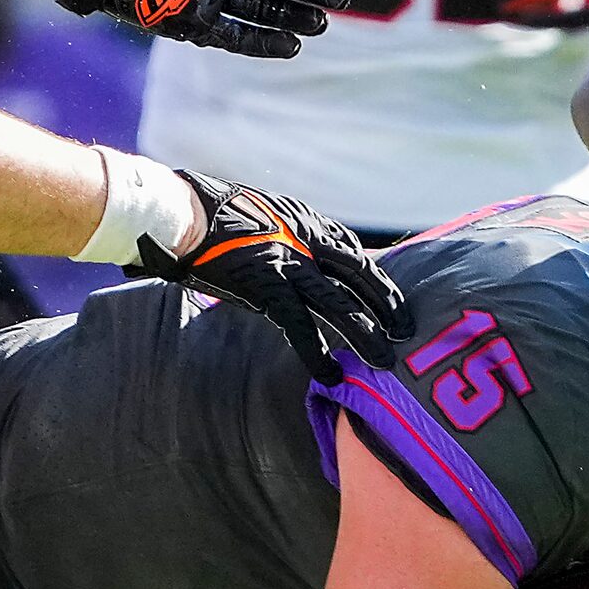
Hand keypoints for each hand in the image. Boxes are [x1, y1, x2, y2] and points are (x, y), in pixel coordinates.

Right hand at [134, 174, 410, 379]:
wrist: (181, 213)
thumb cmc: (203, 214)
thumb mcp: (252, 214)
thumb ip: (272, 235)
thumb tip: (270, 256)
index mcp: (302, 220)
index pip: (349, 248)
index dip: (373, 273)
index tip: (388, 293)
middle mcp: (305, 239)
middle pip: (359, 274)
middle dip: (387, 303)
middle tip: (408, 329)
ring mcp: (289, 263)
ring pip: (340, 303)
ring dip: (366, 334)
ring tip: (385, 362)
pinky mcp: (267, 286)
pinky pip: (300, 326)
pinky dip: (317, 354)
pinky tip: (330, 376)